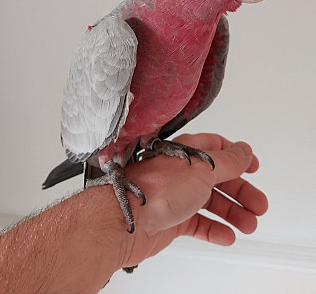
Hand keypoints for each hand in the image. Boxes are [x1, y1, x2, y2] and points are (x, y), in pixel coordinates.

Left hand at [119, 133, 267, 269]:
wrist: (126, 220)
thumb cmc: (156, 190)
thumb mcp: (202, 170)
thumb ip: (227, 161)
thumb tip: (244, 151)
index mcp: (188, 153)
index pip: (217, 149)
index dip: (238, 157)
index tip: (254, 167)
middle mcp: (182, 173)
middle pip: (219, 179)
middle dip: (241, 192)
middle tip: (258, 206)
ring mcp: (177, 196)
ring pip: (211, 202)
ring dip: (232, 213)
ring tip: (248, 224)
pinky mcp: (171, 219)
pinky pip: (198, 224)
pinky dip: (214, 230)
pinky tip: (226, 236)